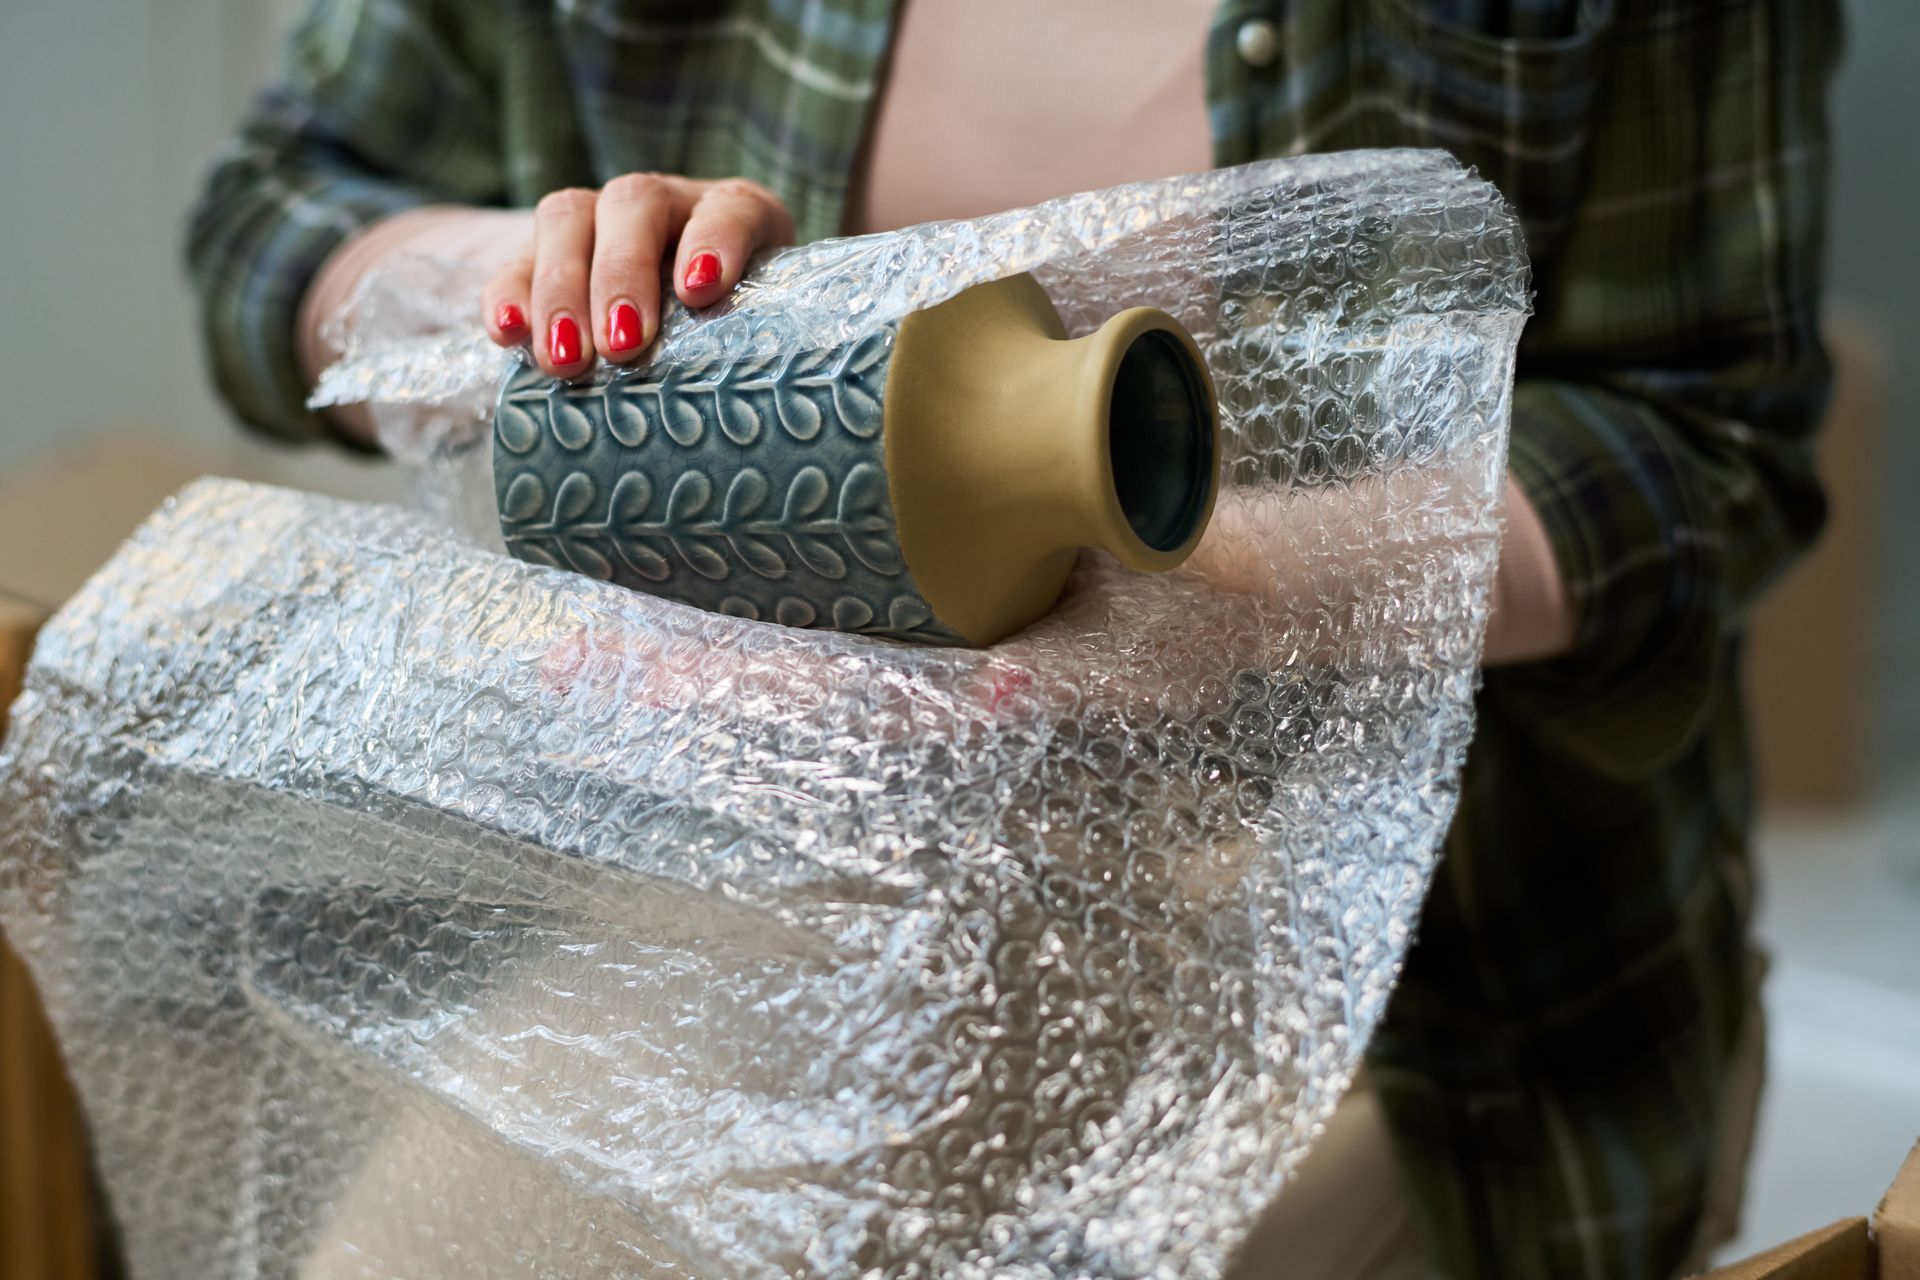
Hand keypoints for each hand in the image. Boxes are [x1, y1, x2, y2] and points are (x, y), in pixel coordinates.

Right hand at [483, 174, 795, 377]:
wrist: (698, 315)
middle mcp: (664, 202)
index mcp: (733, 212)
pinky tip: (507, 334)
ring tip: (563, 359)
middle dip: (622, 276)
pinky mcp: (546, 249)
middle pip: (635, 205)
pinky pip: (518, 258)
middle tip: (622, 347)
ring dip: (561, 289)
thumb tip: (761, 406)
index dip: (715, 242)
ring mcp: (599, 217)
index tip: (700, 291)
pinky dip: (508, 294)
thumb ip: (762, 342)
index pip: (731, 210)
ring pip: (568, 219)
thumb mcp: (763, 329)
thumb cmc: (739, 331)